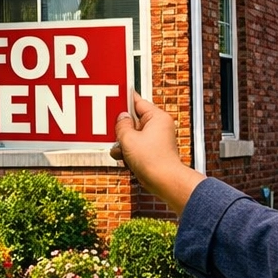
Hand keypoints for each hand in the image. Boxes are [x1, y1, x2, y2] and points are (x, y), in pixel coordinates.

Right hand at [110, 93, 204, 212]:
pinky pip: (135, 145)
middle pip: (133, 120)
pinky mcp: (152, 151)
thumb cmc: (153, 160)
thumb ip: (121, 125)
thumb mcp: (129, 139)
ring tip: (121, 150)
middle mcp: (158, 126)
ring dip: (123, 142)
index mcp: (157, 117)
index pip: (137, 102)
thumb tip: (121, 118)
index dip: (123, 100)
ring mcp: (156, 139)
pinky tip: (124, 158)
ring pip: (132, 134)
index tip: (113, 95)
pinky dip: (128, 151)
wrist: (164, 181)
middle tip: (113, 131)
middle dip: (121, 128)